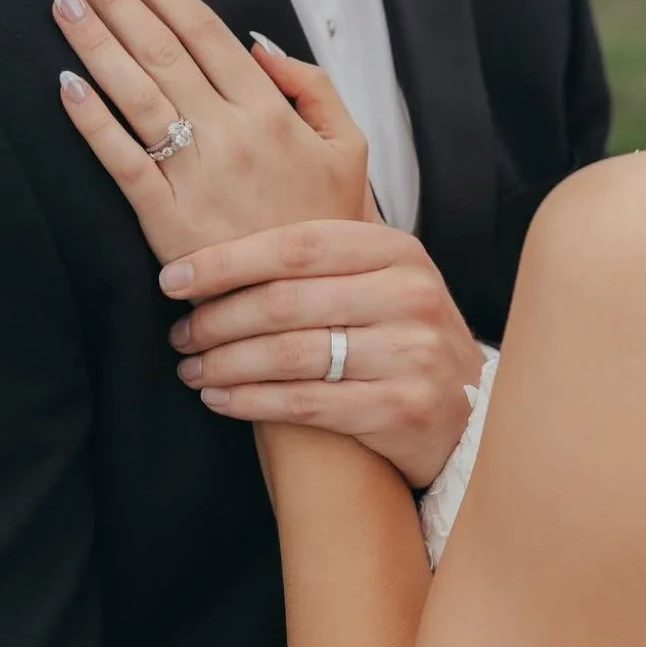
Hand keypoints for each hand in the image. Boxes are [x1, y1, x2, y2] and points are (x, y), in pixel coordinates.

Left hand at [51, 0, 369, 263]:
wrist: (314, 304)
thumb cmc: (328, 225)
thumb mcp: (348, 148)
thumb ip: (313, 88)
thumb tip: (261, 45)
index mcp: (271, 111)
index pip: (205, 33)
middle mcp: (229, 134)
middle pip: (161, 50)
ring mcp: (194, 175)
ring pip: (135, 94)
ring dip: (93, 42)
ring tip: (62, 2)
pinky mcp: (166, 218)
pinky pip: (120, 160)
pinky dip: (91, 120)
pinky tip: (65, 85)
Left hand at [158, 221, 484, 485]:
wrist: (471, 412)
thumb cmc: (404, 337)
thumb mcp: (385, 279)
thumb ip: (325, 257)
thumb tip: (223, 234)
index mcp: (398, 251)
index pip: (297, 245)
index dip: (227, 261)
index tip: (174, 278)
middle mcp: (409, 296)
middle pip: (285, 301)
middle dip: (217, 319)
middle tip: (180, 332)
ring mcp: (410, 354)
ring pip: (289, 355)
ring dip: (225, 363)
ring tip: (191, 367)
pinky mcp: (401, 409)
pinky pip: (305, 404)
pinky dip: (250, 401)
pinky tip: (219, 398)